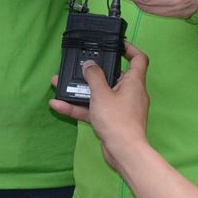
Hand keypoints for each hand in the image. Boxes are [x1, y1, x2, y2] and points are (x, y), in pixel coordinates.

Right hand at [49, 43, 149, 171]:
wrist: (123, 153)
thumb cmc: (117, 119)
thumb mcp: (101, 94)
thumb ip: (93, 76)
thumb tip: (89, 64)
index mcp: (134, 82)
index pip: (138, 59)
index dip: (129, 48)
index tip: (116, 45)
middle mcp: (130, 93)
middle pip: (113, 76)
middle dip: (94, 72)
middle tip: (79, 65)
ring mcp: (121, 108)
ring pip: (100, 94)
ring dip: (81, 90)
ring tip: (60, 83)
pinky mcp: (112, 121)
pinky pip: (95, 109)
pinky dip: (79, 107)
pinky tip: (58, 105)